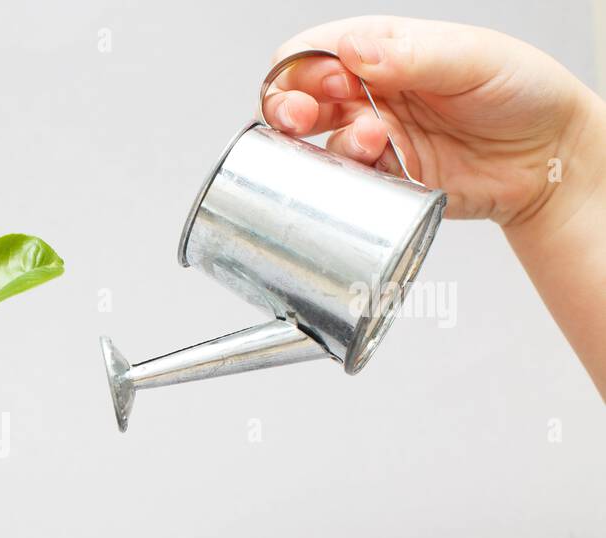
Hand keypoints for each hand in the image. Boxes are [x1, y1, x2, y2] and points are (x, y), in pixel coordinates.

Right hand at [263, 16, 604, 228]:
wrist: (549, 157)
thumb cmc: (521, 93)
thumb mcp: (473, 59)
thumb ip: (413, 54)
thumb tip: (354, 50)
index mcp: (382, 51)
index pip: (313, 54)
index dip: (303, 69)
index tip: (330, 81)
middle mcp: (368, 96)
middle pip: (299, 102)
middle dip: (290, 111)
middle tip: (306, 118)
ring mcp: (374, 140)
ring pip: (317, 147)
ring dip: (331, 145)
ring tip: (373, 140)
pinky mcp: (383, 182)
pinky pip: (346, 186)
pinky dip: (350, 181)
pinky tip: (380, 167)